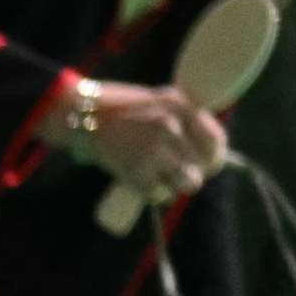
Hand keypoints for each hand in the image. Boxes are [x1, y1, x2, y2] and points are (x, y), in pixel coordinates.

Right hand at [49, 80, 227, 199]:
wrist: (79, 115)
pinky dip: (152, 193)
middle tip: (176, 172)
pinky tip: (141, 180)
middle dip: (193, 172)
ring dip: (175, 185)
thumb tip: (209, 149)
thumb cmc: (121, 108)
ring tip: (159, 176)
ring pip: (187, 183)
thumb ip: (186, 120)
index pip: (216, 140)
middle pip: (203, 167)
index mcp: (179, 106)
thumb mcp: (160, 101)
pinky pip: (160, 195)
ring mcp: (153, 149)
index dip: (214, 157)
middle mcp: (170, 126)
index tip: (206, 163)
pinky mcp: (136, 172)